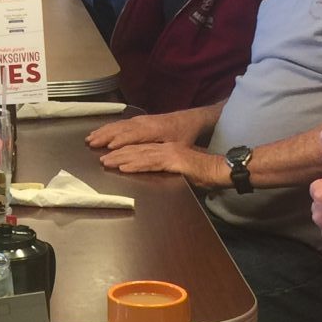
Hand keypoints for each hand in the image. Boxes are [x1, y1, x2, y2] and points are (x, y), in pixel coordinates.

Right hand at [87, 110, 194, 152]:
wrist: (189, 120)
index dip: (121, 140)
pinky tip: (100, 131)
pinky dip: (108, 127)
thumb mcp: (179, 146)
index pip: (134, 135)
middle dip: (105, 136)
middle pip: (121, 129)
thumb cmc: (184, 136)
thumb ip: (164, 151)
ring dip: (103, 131)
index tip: (108, 147)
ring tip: (90, 138)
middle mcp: (144, 123)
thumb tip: (149, 159)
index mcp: (154, 130)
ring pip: (118, 125)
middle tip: (91, 143)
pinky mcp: (138, 120)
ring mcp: (140, 120)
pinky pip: (120, 123)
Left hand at [97, 141, 225, 184]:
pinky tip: (123, 168)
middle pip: (136, 149)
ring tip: (105, 162)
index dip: (124, 151)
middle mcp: (165, 147)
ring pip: (140, 154)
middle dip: (117, 153)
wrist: (221, 170)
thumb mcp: (181, 171)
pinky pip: (151, 163)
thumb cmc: (204, 173)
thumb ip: (167, 170)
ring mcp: (169, 152)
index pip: (141, 149)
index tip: (109, 155)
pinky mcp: (174, 160)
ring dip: (121, 158)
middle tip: (100, 158)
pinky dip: (135, 165)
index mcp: (166, 149)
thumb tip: (156, 174)